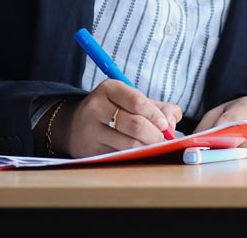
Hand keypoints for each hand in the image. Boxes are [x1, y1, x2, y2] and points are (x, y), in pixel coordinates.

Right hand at [61, 80, 181, 157]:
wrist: (75, 126)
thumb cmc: (114, 111)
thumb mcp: (132, 100)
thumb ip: (159, 107)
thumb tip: (171, 122)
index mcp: (108, 89)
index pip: (137, 101)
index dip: (155, 114)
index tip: (164, 124)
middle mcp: (96, 108)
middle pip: (135, 124)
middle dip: (155, 135)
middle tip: (162, 139)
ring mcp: (91, 131)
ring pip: (129, 144)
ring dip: (148, 148)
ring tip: (154, 147)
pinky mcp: (90, 151)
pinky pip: (120, 156)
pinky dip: (135, 157)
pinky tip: (139, 154)